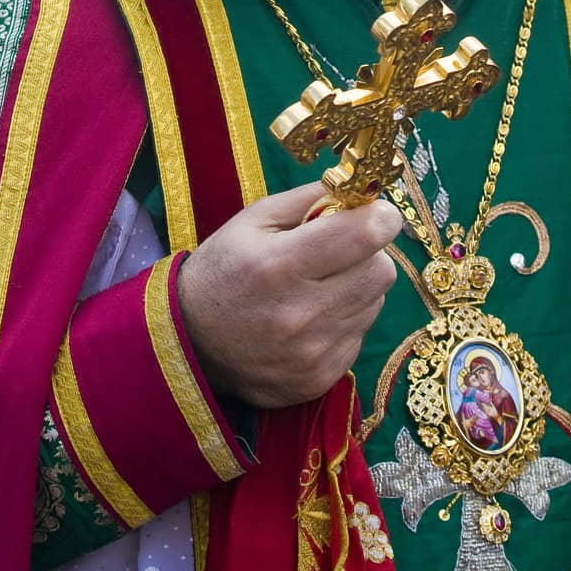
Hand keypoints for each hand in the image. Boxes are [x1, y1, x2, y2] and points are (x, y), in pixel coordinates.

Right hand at [175, 183, 400, 408]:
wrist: (189, 343)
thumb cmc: (223, 269)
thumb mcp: (253, 220)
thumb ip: (309, 198)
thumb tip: (360, 190)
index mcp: (280, 265)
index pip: (365, 236)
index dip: (381, 218)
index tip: (376, 214)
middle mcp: (300, 314)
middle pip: (381, 272)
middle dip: (369, 254)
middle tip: (341, 251)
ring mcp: (312, 354)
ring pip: (374, 304)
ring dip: (357, 288)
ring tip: (319, 287)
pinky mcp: (318, 380)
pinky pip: (359, 337)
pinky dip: (344, 322)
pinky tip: (312, 319)